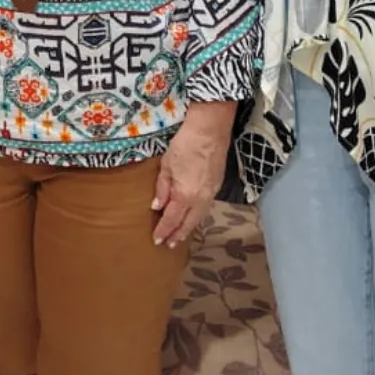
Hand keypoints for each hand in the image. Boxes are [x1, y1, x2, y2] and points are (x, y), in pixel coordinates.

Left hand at [152, 101, 234, 247]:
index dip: (164, 231)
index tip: (157, 240)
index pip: (172, 219)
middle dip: (178, 235)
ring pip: (199, 217)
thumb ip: (162, 188)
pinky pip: (206, 207)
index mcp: (185, 196)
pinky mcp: (217, 185)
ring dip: (189, 227)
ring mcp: (211, 193)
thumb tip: (157, 206)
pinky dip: (198, 216)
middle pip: (188, 223)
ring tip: (180, 235)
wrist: (210, 130)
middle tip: (169, 245)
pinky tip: (193, 216)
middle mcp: (200, 200)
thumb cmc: (184, 144)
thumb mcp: (166, 165)